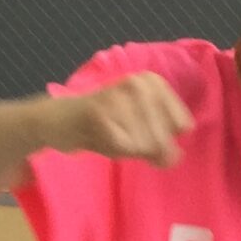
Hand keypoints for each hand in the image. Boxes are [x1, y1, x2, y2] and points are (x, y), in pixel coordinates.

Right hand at [54, 74, 194, 169]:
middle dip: (144, 149)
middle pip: (162, 138)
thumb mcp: (139, 136)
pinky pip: (121, 145)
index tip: (142, 135)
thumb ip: (162, 147)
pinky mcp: (98, 110)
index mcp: (154, 83)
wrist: (59, 121)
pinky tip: (101, 138)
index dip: (164, 140)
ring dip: (126, 148)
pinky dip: (113, 149)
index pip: (182, 125)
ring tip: (110, 135)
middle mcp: (140, 83)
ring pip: (143, 142)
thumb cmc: (103, 127)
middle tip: (121, 138)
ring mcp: (119, 94)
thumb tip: (174, 157)